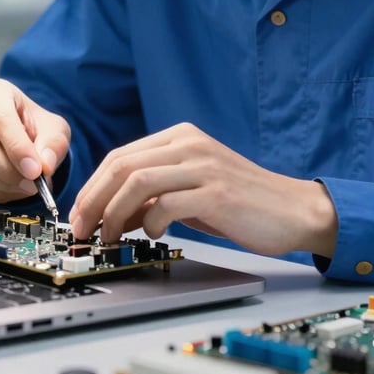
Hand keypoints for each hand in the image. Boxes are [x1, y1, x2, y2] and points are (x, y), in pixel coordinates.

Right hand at [0, 77, 70, 203]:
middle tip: (32, 184)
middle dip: (7, 170)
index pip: (0, 119)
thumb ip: (53, 145)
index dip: (17, 148)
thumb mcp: (55, 130)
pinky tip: (8, 188)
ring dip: (0, 185)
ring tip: (24, 186)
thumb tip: (44, 165)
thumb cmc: (35, 128)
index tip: (35, 171)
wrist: (19, 138)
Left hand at [69, 122, 337, 257]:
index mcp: (181, 137)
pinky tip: (154, 235)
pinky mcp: (216, 192)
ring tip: (110, 237)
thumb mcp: (192, 191)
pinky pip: (166, 204)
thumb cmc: (242, 202)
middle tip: (83, 229)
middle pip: (121, 166)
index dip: (93, 186)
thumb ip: (155, 196)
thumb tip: (114, 215)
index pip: (120, 156)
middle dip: (93, 200)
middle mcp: (189, 144)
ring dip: (114, 213)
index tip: (81, 214)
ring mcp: (203, 166)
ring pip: (137, 182)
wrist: (293, 210)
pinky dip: (150, 223)